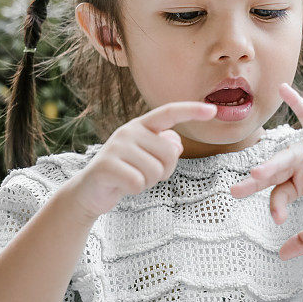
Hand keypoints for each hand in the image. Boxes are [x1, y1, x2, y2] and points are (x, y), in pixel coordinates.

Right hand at [66, 101, 217, 220]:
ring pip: (155, 170)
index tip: (213, 110)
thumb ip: (164, 148)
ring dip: (148, 182)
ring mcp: (116, 146)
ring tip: (132, 179)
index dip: (191, 111)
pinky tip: (123, 186)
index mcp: (142, 126)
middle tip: (145, 174)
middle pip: (169, 153)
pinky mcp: (106, 165)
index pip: (169, 113)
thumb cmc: (126, 173)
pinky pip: (138, 182)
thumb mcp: (147, 158)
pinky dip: (135, 190)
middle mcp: (129, 131)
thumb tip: (175, 143)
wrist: (90, 191)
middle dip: (164, 171)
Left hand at [230, 82, 302, 260]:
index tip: (279, 220)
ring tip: (256, 172)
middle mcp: (300, 164)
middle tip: (236, 191)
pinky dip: (297, 102)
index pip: (279, 193)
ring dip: (272, 164)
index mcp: (297, 183)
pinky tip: (283, 88)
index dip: (277, 206)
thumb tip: (282, 257)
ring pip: (286, 156)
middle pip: (273, 173)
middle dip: (255, 182)